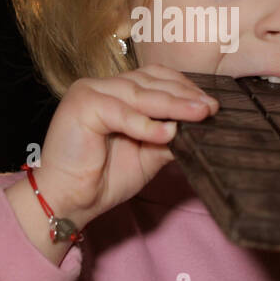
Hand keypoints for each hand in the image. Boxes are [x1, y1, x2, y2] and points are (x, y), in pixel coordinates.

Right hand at [30, 64, 218, 224]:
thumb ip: (169, 137)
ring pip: (139, 94)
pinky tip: (166, 133)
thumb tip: (200, 126)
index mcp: (115, 92)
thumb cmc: (102, 180)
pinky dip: (144, 123)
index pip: (154, 78)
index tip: (209, 103)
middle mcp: (101, 86)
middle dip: (184, 95)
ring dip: (172, 105)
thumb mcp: (147, 155)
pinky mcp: (81, 105)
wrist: (69, 201)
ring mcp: (90, 92)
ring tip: (199, 115)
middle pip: (150, 82)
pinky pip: (120, 112)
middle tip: (210, 108)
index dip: (183, 87)